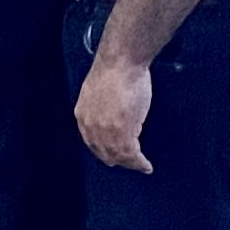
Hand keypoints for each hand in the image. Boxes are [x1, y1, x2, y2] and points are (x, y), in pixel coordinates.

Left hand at [76, 52, 154, 172]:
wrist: (120, 63)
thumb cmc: (114, 73)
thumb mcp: (99, 95)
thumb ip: (101, 110)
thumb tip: (112, 119)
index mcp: (82, 116)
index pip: (93, 142)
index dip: (105, 152)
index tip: (115, 157)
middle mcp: (90, 126)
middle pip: (104, 153)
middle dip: (118, 160)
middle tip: (131, 164)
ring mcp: (105, 130)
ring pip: (118, 156)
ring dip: (131, 163)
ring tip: (141, 166)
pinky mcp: (121, 131)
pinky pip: (131, 155)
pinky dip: (140, 163)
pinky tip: (146, 166)